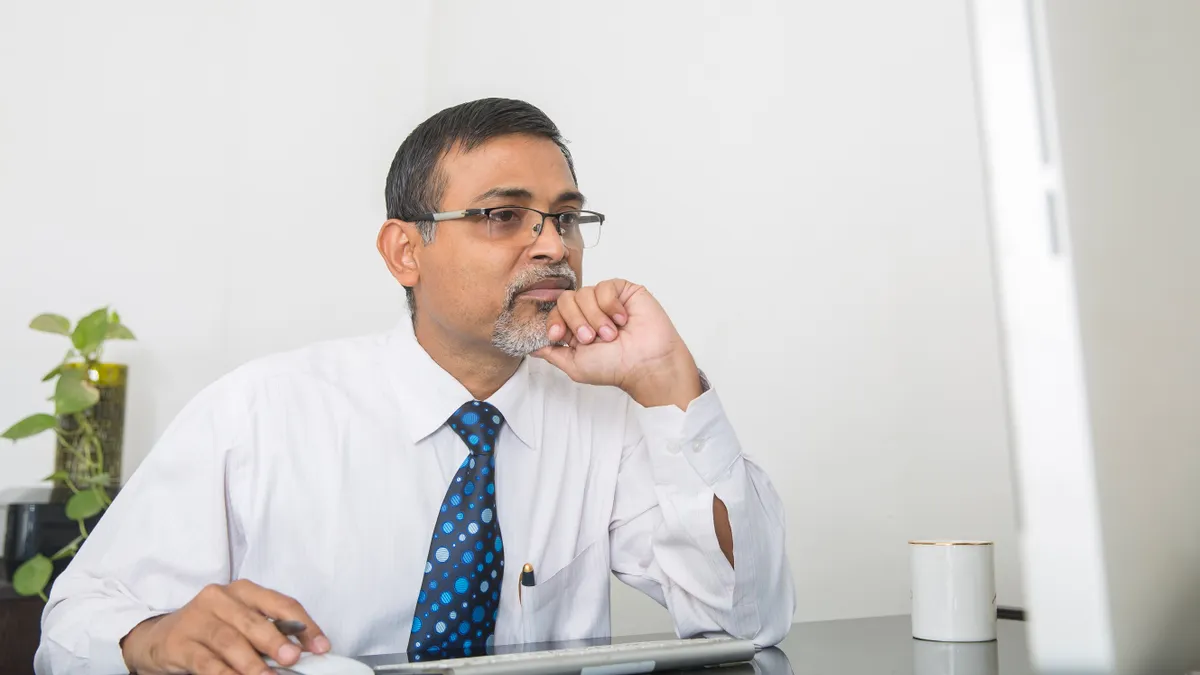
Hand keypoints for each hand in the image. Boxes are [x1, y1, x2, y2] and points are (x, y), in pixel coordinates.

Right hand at [121, 579, 329, 674]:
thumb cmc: (211, 630)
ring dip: (252, 664)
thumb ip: (269, 632)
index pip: (280, 604)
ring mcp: (196, 619)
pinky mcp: (179, 643)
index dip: (303, 625)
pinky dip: (225, 674)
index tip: (321, 647)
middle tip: (293, 659)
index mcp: (243, 591)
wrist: (159, 639)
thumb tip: (303, 652)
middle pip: (253, 621)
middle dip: (276, 641)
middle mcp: (219, 598)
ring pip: (229, 641)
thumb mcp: (241, 623)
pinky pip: (206, 662)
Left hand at [534, 278, 701, 409]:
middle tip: (592, 338)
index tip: (559, 336)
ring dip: (596, 318)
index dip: (554, 321)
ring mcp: (606, 300)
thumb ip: (551, 353)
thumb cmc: (615, 367)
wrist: (645, 364)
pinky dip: (611, 306)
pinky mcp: (623, 291)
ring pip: (584, 293)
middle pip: (566, 299)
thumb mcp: (574, 365)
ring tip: (612, 334)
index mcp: (577, 327)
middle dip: (576, 321)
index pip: (555, 311)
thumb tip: (531, 346)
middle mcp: (590, 311)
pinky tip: (623, 320)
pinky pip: (605, 287)